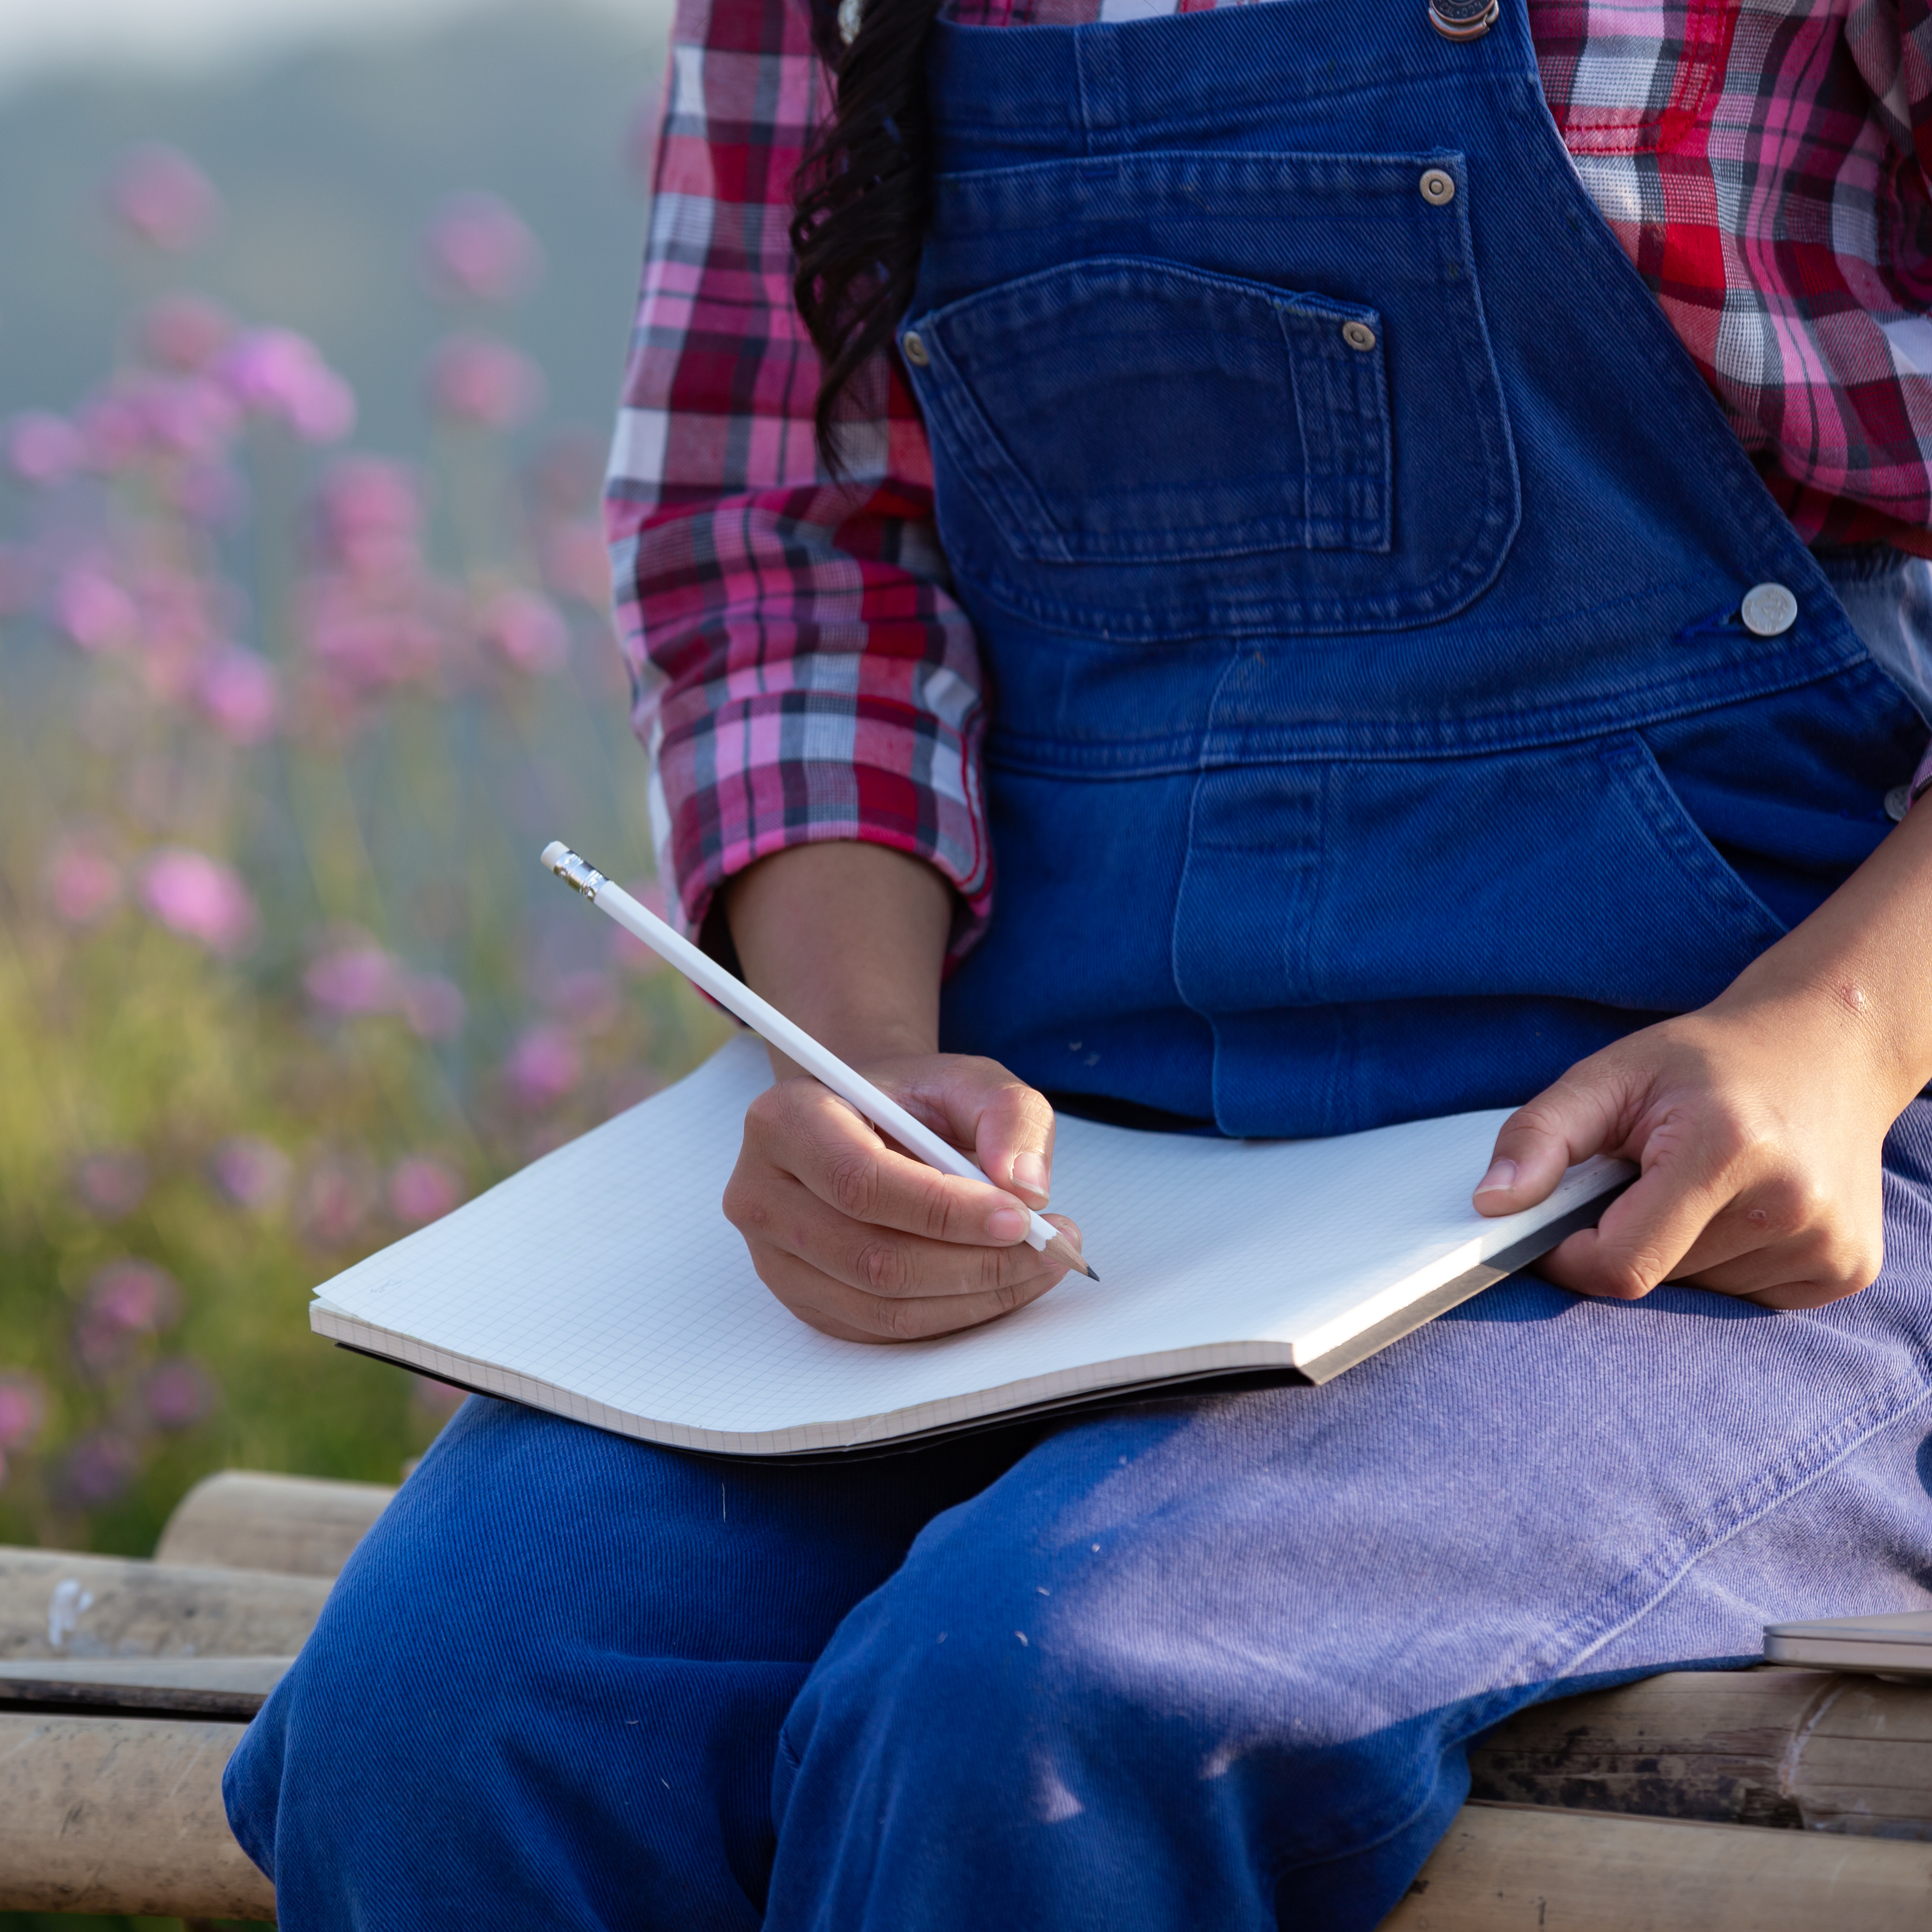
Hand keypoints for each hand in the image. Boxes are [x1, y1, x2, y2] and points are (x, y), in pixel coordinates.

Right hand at [723, 1052, 1081, 1340]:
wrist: (869, 1123)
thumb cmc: (913, 1101)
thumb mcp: (968, 1080)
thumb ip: (1008, 1116)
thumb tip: (1026, 1188)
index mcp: (786, 1120)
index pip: (860, 1182)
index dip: (945, 1211)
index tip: (1022, 1218)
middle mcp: (762, 1194)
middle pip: (870, 1256)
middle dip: (975, 1263)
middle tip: (1053, 1248)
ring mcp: (773, 1258)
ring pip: (880, 1304)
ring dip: (974, 1296)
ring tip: (1040, 1264)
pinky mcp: (803, 1301)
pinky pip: (882, 1330)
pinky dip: (953, 1315)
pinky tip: (999, 1285)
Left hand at [1470, 992, 1902, 1309]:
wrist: (1826, 1047)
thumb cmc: (1706, 1062)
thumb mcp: (1610, 1075)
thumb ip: (1539, 1136)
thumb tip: (1489, 1206)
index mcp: (1727, 1148)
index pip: (1620, 1264)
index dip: (1570, 1255)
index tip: (1559, 1224)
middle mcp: (1791, 1203)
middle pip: (1657, 1279)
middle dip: (1628, 1238)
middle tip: (1646, 1178)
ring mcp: (1828, 1243)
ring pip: (1699, 1291)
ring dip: (1677, 1250)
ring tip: (1702, 1183)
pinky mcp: (1848, 1268)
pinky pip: (1746, 1296)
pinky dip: (1725, 1261)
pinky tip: (1743, 1204)